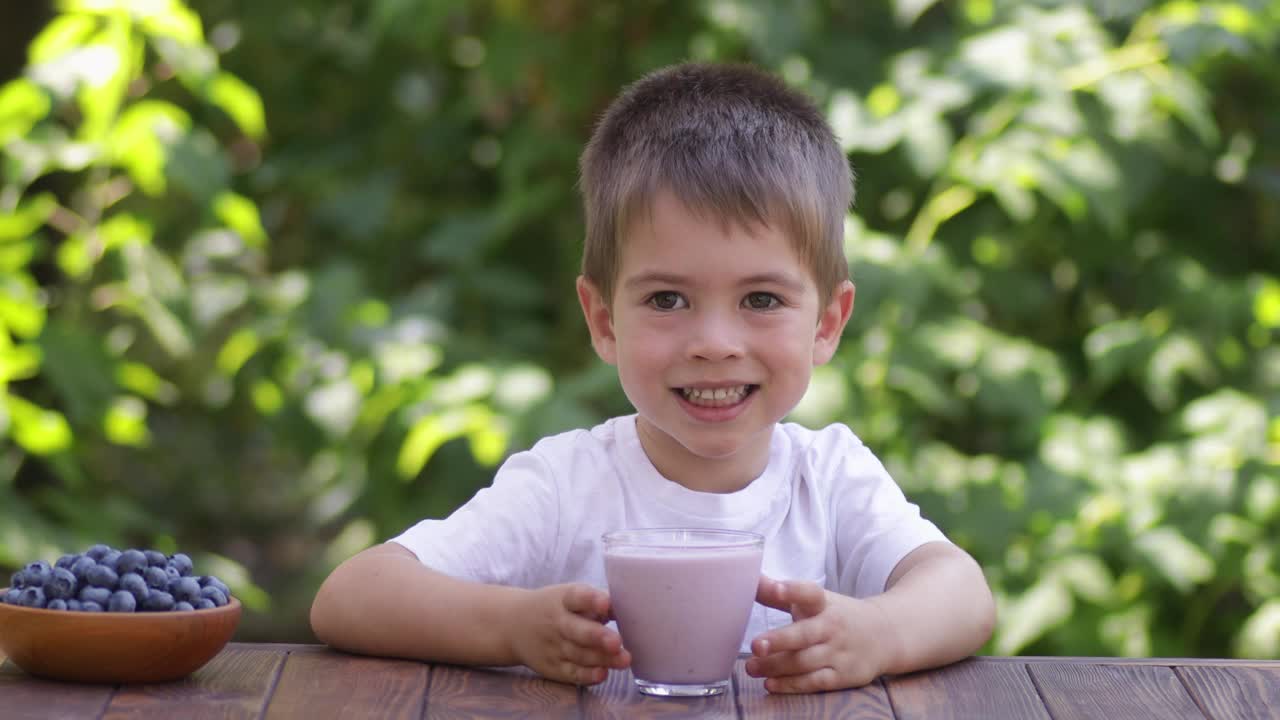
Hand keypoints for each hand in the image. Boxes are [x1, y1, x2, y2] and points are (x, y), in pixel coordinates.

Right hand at [509, 583, 630, 685]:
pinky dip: (586, 675)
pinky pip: (571, 673)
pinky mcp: (553, 667)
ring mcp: (553, 646)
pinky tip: (603, 674)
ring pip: (578, 654)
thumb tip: (632, 608)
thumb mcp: (570, 597)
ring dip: (601, 658)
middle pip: (576, 630)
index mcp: (563, 599)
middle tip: (617, 641)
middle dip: (597, 636)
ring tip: (624, 659)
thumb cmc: (556, 607)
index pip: (576, 597)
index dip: (591, 600)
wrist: (513, 624)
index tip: (606, 604)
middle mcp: (557, 623)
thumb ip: (598, 603)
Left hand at [744, 575, 895, 693]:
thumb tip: (748, 577)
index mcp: (824, 603)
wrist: (885, 636)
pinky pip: (814, 682)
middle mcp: (832, 627)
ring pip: (805, 662)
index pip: (810, 593)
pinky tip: (770, 683)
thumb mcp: (814, 600)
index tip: (776, 588)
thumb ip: (779, 593)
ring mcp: (838, 653)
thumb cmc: (837, 615)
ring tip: (751, 667)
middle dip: (780, 640)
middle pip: (805, 634)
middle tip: (756, 645)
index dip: (793, 590)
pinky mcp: (842, 676)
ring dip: (776, 666)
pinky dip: (792, 685)